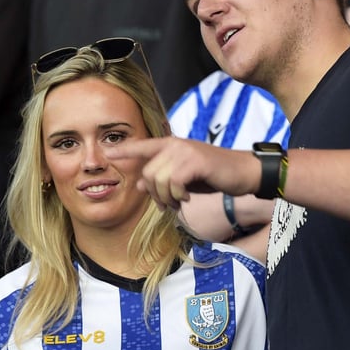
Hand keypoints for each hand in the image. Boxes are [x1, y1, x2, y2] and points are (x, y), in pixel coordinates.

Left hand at [106, 137, 258, 209]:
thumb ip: (163, 180)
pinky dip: (178, 196)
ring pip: (159, 179)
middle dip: (156, 194)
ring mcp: (186, 151)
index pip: (144, 146)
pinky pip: (174, 182)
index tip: (108, 153)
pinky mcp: (196, 161)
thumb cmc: (213, 176)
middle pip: (149, 173)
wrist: (242, 172)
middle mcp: (176, 145)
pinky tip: (187, 197)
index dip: (125, 150)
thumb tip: (141, 184)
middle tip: (169, 204)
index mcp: (172, 146)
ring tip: (179, 201)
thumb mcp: (184, 179)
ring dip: (167, 197)